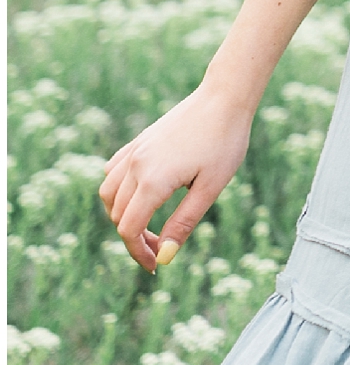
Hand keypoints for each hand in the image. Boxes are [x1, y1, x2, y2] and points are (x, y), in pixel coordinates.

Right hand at [97, 73, 257, 274]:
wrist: (224, 98)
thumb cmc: (225, 142)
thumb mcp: (210, 188)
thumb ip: (184, 222)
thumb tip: (165, 256)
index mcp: (152, 180)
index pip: (129, 229)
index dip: (139, 252)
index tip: (156, 266)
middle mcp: (135, 165)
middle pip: (118, 215)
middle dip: (134, 239)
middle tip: (161, 249)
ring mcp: (134, 151)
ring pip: (109, 194)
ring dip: (121, 215)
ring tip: (148, 226)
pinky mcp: (138, 141)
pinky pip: (113, 172)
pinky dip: (118, 191)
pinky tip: (141, 197)